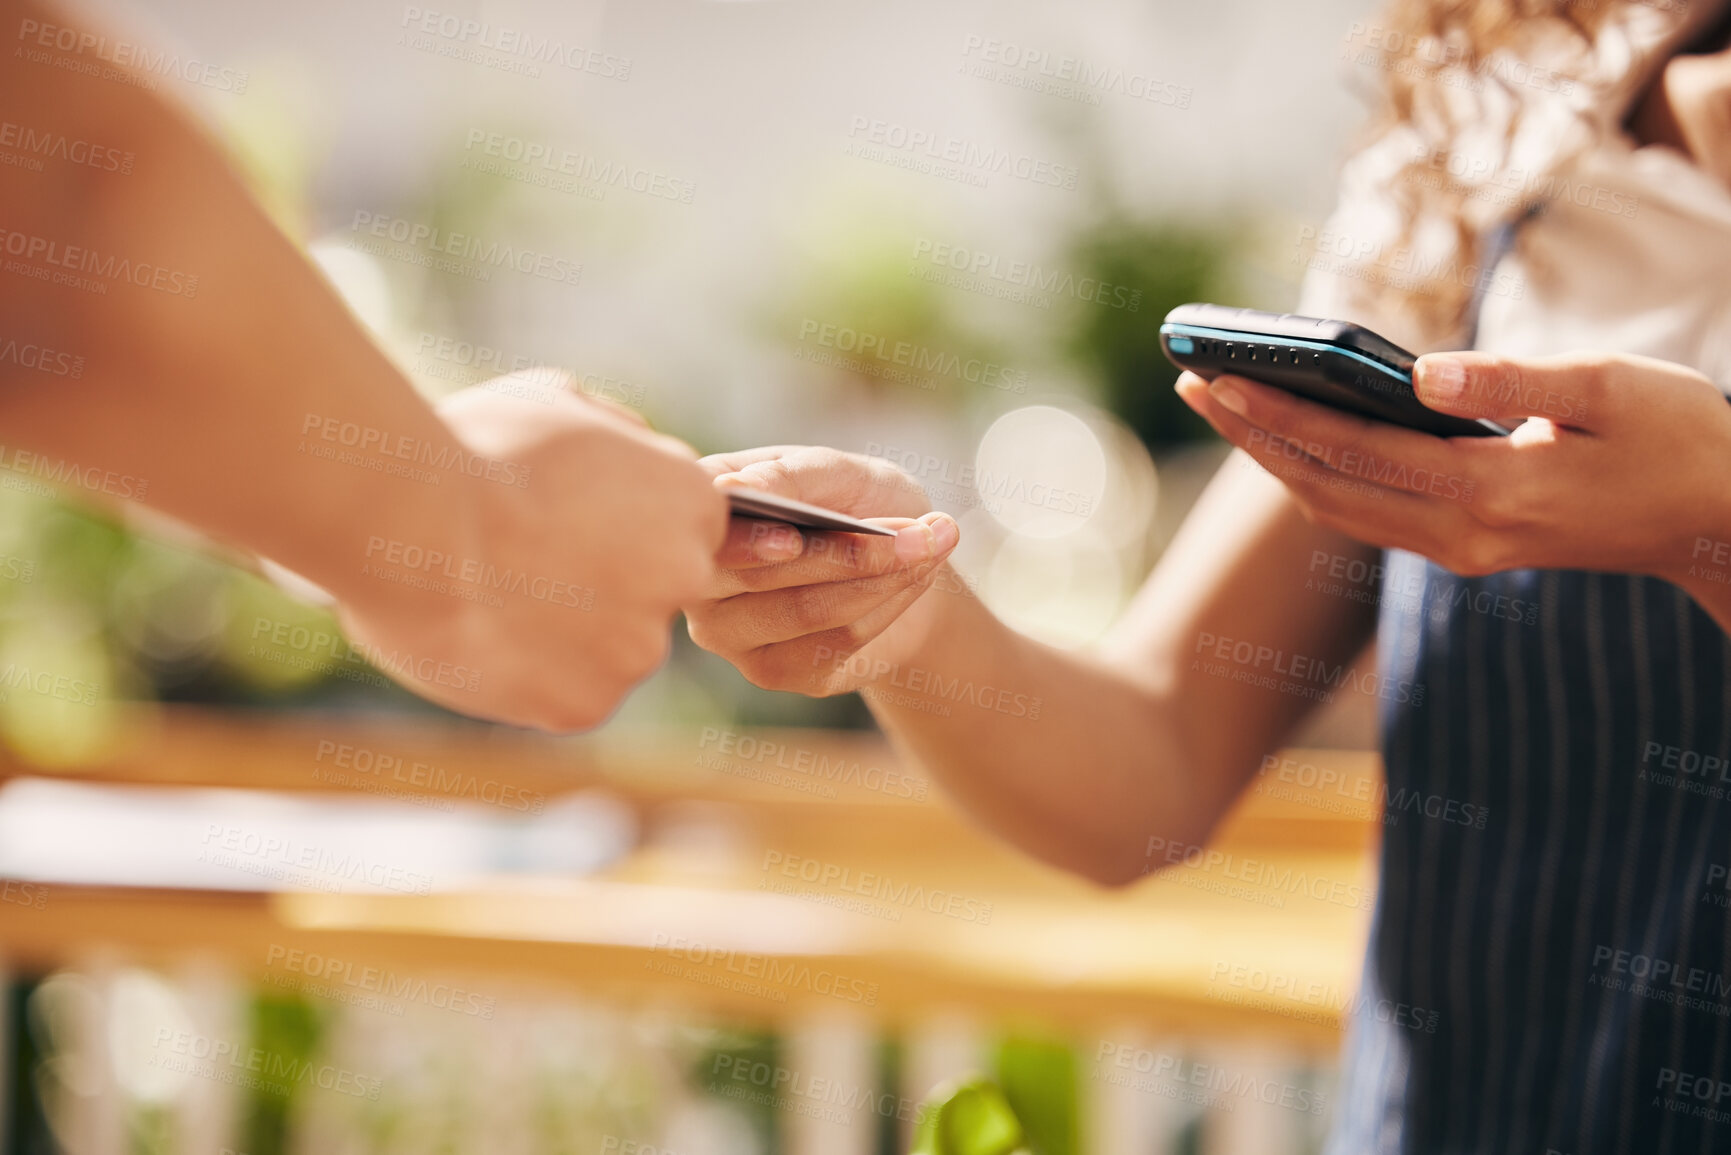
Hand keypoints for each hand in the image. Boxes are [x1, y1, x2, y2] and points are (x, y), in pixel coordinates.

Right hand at [331, 376, 725, 729]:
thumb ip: (616, 435)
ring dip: (566, 633)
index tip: (569, 520)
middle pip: (653, 592)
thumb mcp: (560, 403)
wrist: (415, 523)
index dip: (623, 524)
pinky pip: (564, 691)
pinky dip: (529, 676)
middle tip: (530, 562)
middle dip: (603, 583)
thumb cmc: (480, 449)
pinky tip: (486, 637)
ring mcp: (638, 649)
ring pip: (609, 648)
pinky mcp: (587, 704)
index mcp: (692, 502)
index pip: (683, 526)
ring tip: (495, 596)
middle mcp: (683, 579)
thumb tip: (628, 449)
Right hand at [684, 446, 961, 694]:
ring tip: (933, 542)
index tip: (793, 538)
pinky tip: (917, 576)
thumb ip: (791, 475)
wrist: (902, 558)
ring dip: (882, 577)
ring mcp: (730, 633)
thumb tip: (729, 487)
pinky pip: (836, 642)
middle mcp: (700, 579)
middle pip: (760, 578)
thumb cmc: (858, 501)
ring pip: (805, 612)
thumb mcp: (838, 471)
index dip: (748, 541)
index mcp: (705, 515)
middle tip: (924, 529)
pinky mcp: (773, 671)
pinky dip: (888, 604)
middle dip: (849, 553)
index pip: (708, 533)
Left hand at [1174, 351, 1730, 581]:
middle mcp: (1465, 535)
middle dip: (1253, 437)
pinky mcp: (1471, 547)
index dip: (1279, 415)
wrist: (1725, 525)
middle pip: (1326, 488)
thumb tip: (1420, 372)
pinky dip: (1322, 475)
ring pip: (1342, 508)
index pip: (1355, 451)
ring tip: (1225, 403)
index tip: (1217, 380)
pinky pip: (1372, 515)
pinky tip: (1295, 434)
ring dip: (1277, 459)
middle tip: (1190, 384)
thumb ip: (1513, 379)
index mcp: (1494, 491)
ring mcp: (1465, 550)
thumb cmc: (1680, 440)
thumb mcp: (1612, 388)